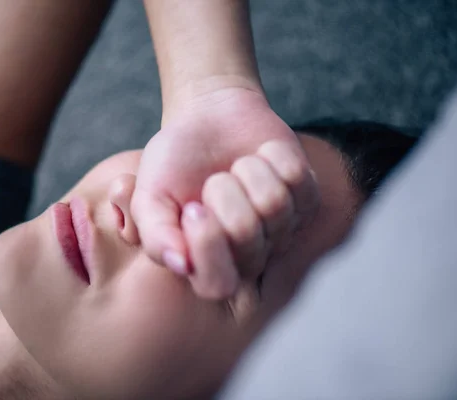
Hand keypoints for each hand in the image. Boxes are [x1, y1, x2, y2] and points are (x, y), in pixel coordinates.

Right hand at [131, 87, 319, 298]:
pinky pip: (298, 179)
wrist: (206, 120)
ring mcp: (281, 231)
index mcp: (206, 264)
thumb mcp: (149, 196)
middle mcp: (247, 256)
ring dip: (248, 171)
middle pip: (246, 235)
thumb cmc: (175, 163)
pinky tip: (261, 157)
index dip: (208, 246)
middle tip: (214, 180)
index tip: (193, 208)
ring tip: (236, 168)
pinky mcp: (307, 201)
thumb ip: (155, 234)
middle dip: (223, 192)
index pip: (217, 285)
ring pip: (274, 205)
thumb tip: (180, 264)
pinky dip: (274, 157)